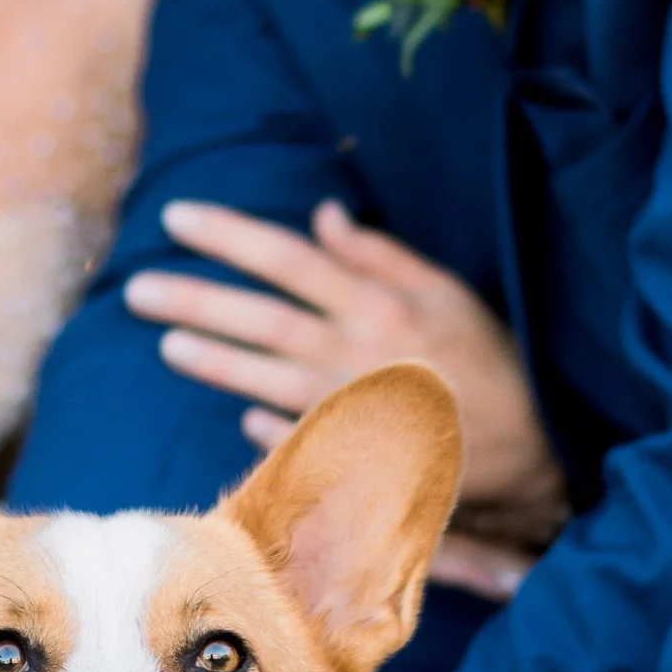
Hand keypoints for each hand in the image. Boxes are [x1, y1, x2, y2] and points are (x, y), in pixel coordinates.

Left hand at [123, 199, 568, 590]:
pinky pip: (291, 436)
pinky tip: (238, 413)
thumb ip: (380, 256)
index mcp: (377, 305)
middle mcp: (354, 352)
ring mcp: (349, 409)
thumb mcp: (448, 295)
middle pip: (259, 317)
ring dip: (212, 360)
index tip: (175, 218)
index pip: (286, 258)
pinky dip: (263, 423)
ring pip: (262, 377)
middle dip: (193, 300)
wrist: (533, 456)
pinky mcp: (353, 456)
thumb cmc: (491, 365)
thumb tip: (321, 216)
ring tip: (166, 344)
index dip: (228, 236)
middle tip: (137, 289)